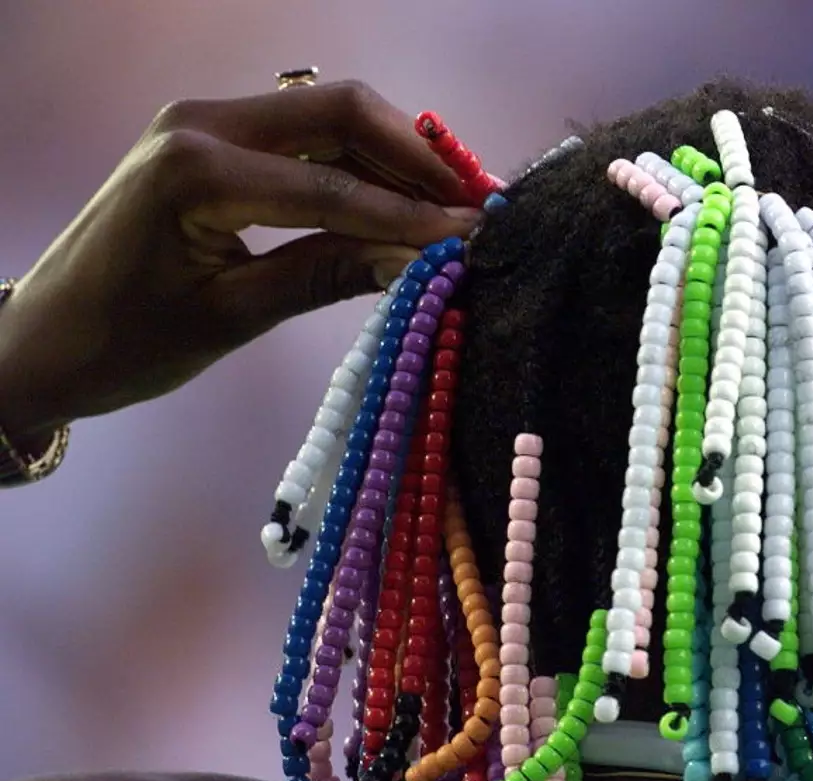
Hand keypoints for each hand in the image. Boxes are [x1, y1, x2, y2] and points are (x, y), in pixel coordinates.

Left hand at [0, 80, 480, 447]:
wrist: (45, 339)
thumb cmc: (126, 342)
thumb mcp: (232, 317)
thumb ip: (327, 276)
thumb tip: (420, 260)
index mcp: (196, 168)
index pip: (332, 184)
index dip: (412, 213)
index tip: (474, 234)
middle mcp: (202, 122)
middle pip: (341, 111)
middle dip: (415, 157)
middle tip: (472, 205)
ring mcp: (205, 122)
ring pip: (329, 117)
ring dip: (392, 160)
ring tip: (447, 208)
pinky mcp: (211, 139)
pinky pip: (304, 138)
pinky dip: (356, 167)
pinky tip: (395, 206)